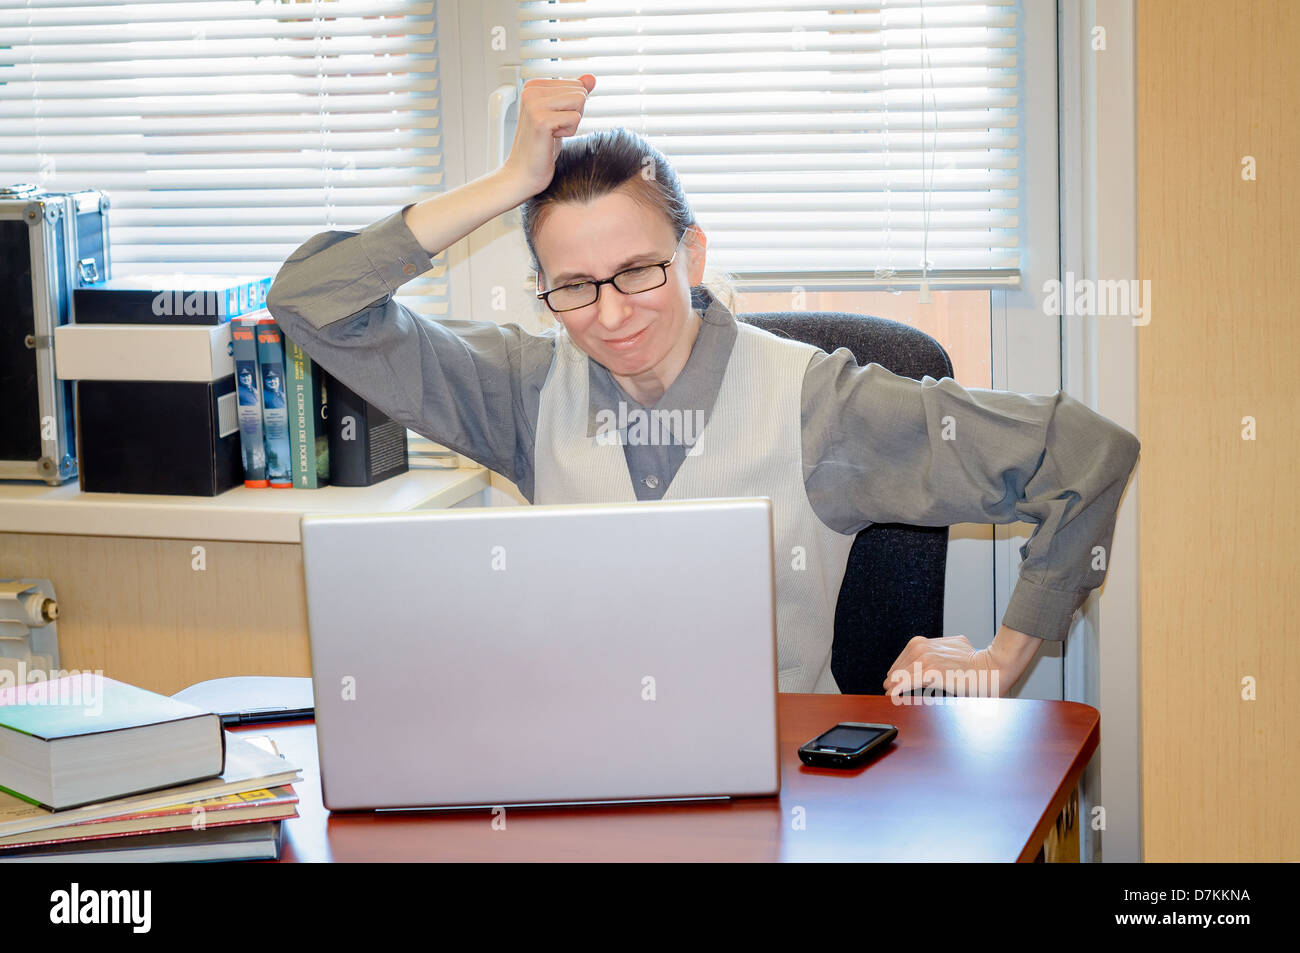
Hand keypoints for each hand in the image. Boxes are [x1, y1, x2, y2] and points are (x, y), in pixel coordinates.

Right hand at [500, 74, 595, 196]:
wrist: (523, 173)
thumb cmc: (541, 147)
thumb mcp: (560, 115)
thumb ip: (574, 94)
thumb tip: (591, 78)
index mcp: (534, 85)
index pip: (576, 85)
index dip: (572, 108)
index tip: (552, 121)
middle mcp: (531, 90)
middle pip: (579, 92)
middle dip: (573, 114)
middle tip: (553, 129)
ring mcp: (534, 104)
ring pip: (579, 102)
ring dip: (571, 124)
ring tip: (551, 134)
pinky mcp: (541, 120)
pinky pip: (575, 118)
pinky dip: (568, 133)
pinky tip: (550, 139)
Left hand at [881, 626, 1041, 699]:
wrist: (994, 667)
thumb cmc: (978, 664)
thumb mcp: (954, 651)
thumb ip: (938, 656)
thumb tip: (926, 669)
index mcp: (927, 642)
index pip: (903, 659)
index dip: (898, 672)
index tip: (893, 683)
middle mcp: (923, 646)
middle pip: (898, 667)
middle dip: (894, 680)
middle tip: (891, 691)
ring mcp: (926, 658)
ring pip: (900, 675)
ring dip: (894, 687)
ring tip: (891, 695)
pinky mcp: (931, 671)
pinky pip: (907, 682)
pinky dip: (898, 690)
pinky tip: (893, 696)